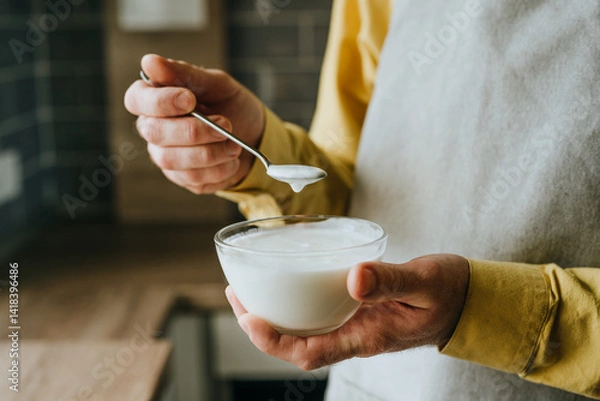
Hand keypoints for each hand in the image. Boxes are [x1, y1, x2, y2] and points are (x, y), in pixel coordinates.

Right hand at [124, 54, 264, 193]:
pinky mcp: (183, 178)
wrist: (254, 134)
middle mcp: (154, 129)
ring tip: (234, 144)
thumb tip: (150, 62)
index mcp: (155, 99)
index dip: (160, 102)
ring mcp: (166, 156)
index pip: (136, 99)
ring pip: (172, 159)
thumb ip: (184, 74)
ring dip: (210, 152)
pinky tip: (232, 158)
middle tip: (226, 124)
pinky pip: (193, 178)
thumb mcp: (216, 83)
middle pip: (155, 133)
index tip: (190, 100)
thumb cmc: (230, 105)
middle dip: (194, 130)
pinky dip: (219, 168)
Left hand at [226, 254, 469, 369]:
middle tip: (236, 293)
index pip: (310, 353)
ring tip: (249, 288)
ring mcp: (355, 325)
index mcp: (368, 337)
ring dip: (274, 313)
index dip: (274, 341)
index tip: (250, 317)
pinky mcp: (359, 310)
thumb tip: (354, 278)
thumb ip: (393, 281)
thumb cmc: (449, 294)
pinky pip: (319, 312)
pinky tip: (286, 282)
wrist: (466, 300)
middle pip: (297, 344)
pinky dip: (295, 300)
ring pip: (304, 329)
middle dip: (261, 326)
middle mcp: (356, 335)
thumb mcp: (426, 283)